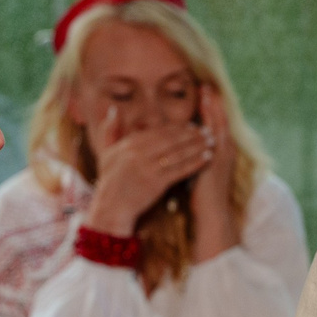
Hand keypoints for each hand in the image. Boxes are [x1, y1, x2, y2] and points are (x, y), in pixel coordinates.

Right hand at [89, 105, 215, 235]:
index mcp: (130, 144)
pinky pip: (180, 170)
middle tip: (207, 130)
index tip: (192, 125)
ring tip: (211, 141)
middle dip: (191, 134)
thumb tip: (114, 109)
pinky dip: (195, 163)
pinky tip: (207, 158)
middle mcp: (139, 153)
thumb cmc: (110, 180)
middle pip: (171, 140)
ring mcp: (148, 168)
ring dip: (197, 146)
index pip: (159, 131)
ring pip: (178, 153)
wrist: (111, 207)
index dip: (178, 128)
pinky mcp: (157, 182)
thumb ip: (110, 130)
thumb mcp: (105, 152)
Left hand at [189, 99, 241, 259]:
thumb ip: (189, 155)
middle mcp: (223, 150)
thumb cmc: (199, 195)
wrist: (210, 213)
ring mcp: (223, 154)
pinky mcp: (220, 158)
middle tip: (206, 83)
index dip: (208, 109)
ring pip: (219, 124)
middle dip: (213, 102)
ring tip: (207, 89)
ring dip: (214, 106)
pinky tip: (205, 109)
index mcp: (216, 152)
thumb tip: (177, 146)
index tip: (201, 92)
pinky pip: (216, 133)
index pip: (212, 125)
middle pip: (219, 120)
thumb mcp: (193, 170)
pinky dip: (212, 119)